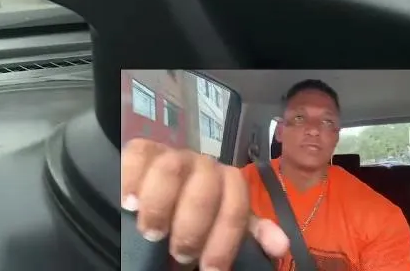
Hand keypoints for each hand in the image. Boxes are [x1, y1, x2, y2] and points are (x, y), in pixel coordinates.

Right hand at [121, 139, 290, 269]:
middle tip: (178, 254)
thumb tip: (280, 245)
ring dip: (160, 205)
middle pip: (204, 188)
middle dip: (191, 227)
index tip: (209, 270)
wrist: (164, 197)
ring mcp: (172, 153)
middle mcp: (203, 165)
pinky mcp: (142, 150)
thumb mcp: (223, 230)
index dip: (224, 242)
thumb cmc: (195, 221)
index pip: (236, 207)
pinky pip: (138, 154)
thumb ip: (250, 234)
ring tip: (151, 232)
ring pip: (171, 169)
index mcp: (229, 183)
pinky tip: (129, 203)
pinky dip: (132, 178)